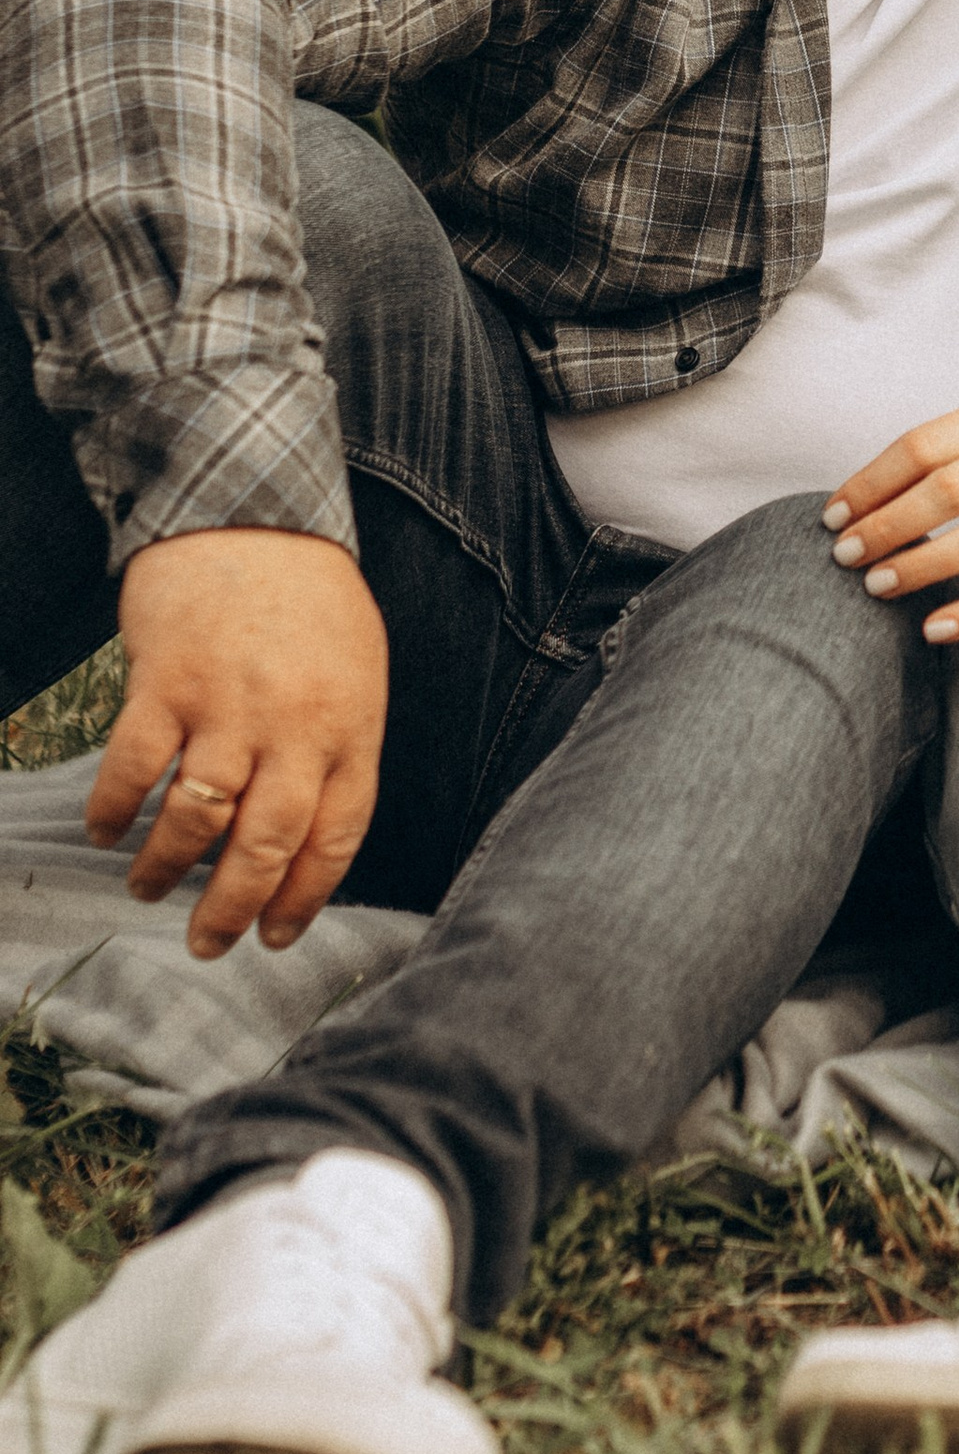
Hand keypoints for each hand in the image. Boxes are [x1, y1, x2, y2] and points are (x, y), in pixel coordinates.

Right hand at [89, 530, 387, 961]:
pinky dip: (116, 811)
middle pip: (266, 844)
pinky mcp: (167, 680)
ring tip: (150, 889)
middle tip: (207, 943)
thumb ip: (336, 745)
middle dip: (233, 910)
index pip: (336, 837)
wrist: (255, 510)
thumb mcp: (355, 670)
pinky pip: (135, 768)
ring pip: (197, 819)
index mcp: (349, 726)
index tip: (275, 936)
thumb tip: (305, 832)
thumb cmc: (309, 598)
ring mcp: (228, 703)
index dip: (303, 897)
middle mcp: (294, 724)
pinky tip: (108, 830)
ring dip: (167, 869)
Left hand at [824, 395, 958, 644]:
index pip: (923, 445)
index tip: (833, 515)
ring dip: (922, 565)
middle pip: (949, 489)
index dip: (870, 482)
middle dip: (887, 525)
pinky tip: (935, 628)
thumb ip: (947, 450)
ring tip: (877, 585)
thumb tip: (863, 497)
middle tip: (844, 555)